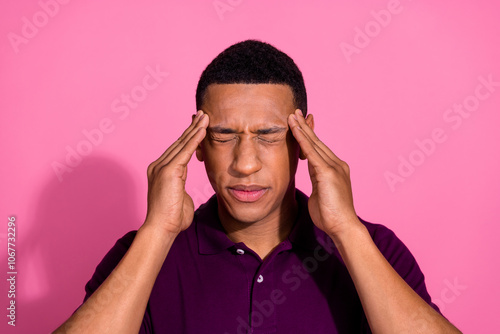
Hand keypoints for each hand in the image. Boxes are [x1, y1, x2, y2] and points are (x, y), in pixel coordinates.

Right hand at [144, 110, 208, 234]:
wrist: (161, 229)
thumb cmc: (172, 219)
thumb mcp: (179, 199)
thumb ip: (181, 189)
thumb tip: (185, 192)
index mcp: (161, 171)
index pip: (178, 149)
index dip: (189, 136)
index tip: (199, 126)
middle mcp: (159, 165)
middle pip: (179, 142)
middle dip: (192, 127)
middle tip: (203, 114)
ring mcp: (162, 167)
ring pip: (182, 143)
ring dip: (196, 128)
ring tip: (206, 116)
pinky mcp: (168, 171)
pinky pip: (185, 150)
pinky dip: (195, 139)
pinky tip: (203, 129)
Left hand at [288, 109, 359, 238]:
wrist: (343, 227)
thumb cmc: (331, 215)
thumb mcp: (321, 193)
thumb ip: (317, 180)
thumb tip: (311, 173)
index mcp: (335, 169)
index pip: (318, 148)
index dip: (308, 135)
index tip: (299, 124)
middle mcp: (336, 164)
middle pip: (316, 141)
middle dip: (304, 126)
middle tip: (295, 112)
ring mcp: (333, 167)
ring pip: (314, 144)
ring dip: (301, 129)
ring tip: (291, 116)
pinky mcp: (328, 173)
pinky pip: (311, 153)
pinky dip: (302, 140)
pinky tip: (295, 131)